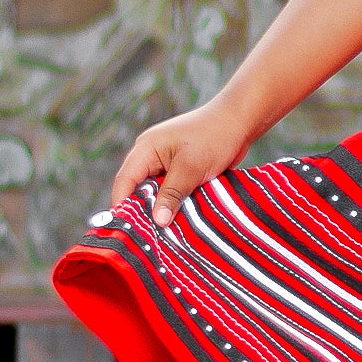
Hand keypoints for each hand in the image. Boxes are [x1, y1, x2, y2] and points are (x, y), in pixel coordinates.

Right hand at [109, 98, 251, 232]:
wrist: (239, 122)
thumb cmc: (213, 137)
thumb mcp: (190, 167)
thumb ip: (172, 194)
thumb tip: (157, 221)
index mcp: (145, 149)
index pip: (124, 182)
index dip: (122, 206)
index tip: (127, 231)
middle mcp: (151, 157)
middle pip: (137, 190)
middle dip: (143, 212)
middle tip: (148, 238)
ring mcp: (165, 164)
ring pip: (155, 193)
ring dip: (160, 210)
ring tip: (163, 234)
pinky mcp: (180, 171)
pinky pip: (170, 192)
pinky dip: (173, 204)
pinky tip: (179, 221)